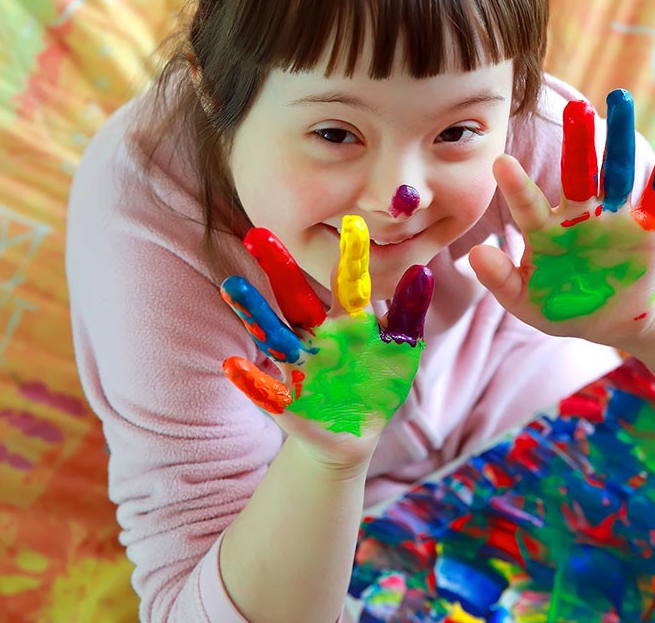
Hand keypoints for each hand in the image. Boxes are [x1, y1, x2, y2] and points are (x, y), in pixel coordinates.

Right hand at [220, 216, 433, 466]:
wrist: (356, 433)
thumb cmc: (378, 382)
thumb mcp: (401, 348)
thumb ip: (409, 313)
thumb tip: (422, 270)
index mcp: (347, 320)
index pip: (347, 283)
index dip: (351, 256)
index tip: (352, 221)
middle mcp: (316, 335)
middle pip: (296, 298)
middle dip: (278, 269)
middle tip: (258, 233)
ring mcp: (299, 366)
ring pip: (274, 335)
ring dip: (254, 312)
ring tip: (233, 286)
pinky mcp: (287, 402)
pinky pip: (266, 390)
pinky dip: (250, 380)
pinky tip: (232, 366)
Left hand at [470, 89, 654, 347]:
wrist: (607, 321)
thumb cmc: (559, 306)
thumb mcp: (525, 301)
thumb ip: (500, 280)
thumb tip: (474, 254)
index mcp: (545, 230)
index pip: (529, 205)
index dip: (516, 186)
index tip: (500, 162)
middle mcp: (579, 214)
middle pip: (577, 172)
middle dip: (577, 142)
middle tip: (575, 108)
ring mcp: (614, 217)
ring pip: (617, 171)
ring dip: (619, 138)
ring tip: (620, 99)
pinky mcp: (648, 226)